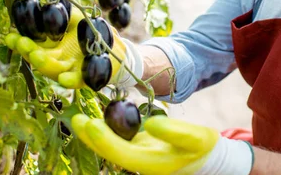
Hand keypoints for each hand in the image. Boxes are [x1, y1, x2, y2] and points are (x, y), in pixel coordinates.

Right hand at [4, 7, 126, 88]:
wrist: (117, 48)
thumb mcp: (78, 18)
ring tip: (36, 56)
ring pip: (54, 69)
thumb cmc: (93, 31)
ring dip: (44, 63)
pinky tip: (64, 78)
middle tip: (19, 42)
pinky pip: (77, 80)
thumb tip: (45, 6)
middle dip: (28, 50)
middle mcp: (58, 60)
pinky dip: (70, 79)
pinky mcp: (87, 77)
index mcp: (52, 48)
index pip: (32, 46)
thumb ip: (63, 14)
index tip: (9, 36)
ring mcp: (72, 69)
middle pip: (39, 57)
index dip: (19, 42)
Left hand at [71, 113, 219, 174]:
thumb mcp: (195, 137)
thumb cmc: (201, 147)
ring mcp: (137, 155)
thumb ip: (175, 132)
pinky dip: (105, 129)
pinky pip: (116, 139)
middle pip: (110, 152)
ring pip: (110, 146)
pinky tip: (96, 118)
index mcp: (152, 163)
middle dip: (92, 138)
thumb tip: (151, 124)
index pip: (124, 154)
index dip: (105, 141)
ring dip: (94, 134)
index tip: (91, 124)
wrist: (204, 157)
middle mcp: (140, 162)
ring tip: (79, 118)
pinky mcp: (137, 147)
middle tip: (76, 119)